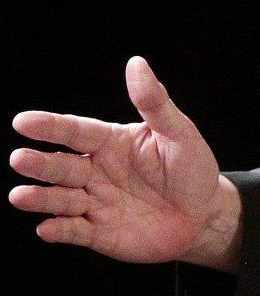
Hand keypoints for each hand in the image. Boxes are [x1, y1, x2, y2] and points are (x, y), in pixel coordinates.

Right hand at [9, 56, 240, 269]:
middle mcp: (96, 171)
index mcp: (111, 143)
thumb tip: (136, 63)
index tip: (22, 121)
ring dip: (41, 198)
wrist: (204, 214)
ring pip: (61, 199)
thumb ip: (154, 102)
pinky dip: (59, 230)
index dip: (50, 126)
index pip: (76, 131)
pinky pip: (75, 231)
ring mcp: (95, 202)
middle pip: (62, 166)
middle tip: (19, 159)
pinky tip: (46, 228)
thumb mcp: (179, 133)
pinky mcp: (99, 232)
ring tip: (19, 195)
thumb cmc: (191, 168)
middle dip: (40, 164)